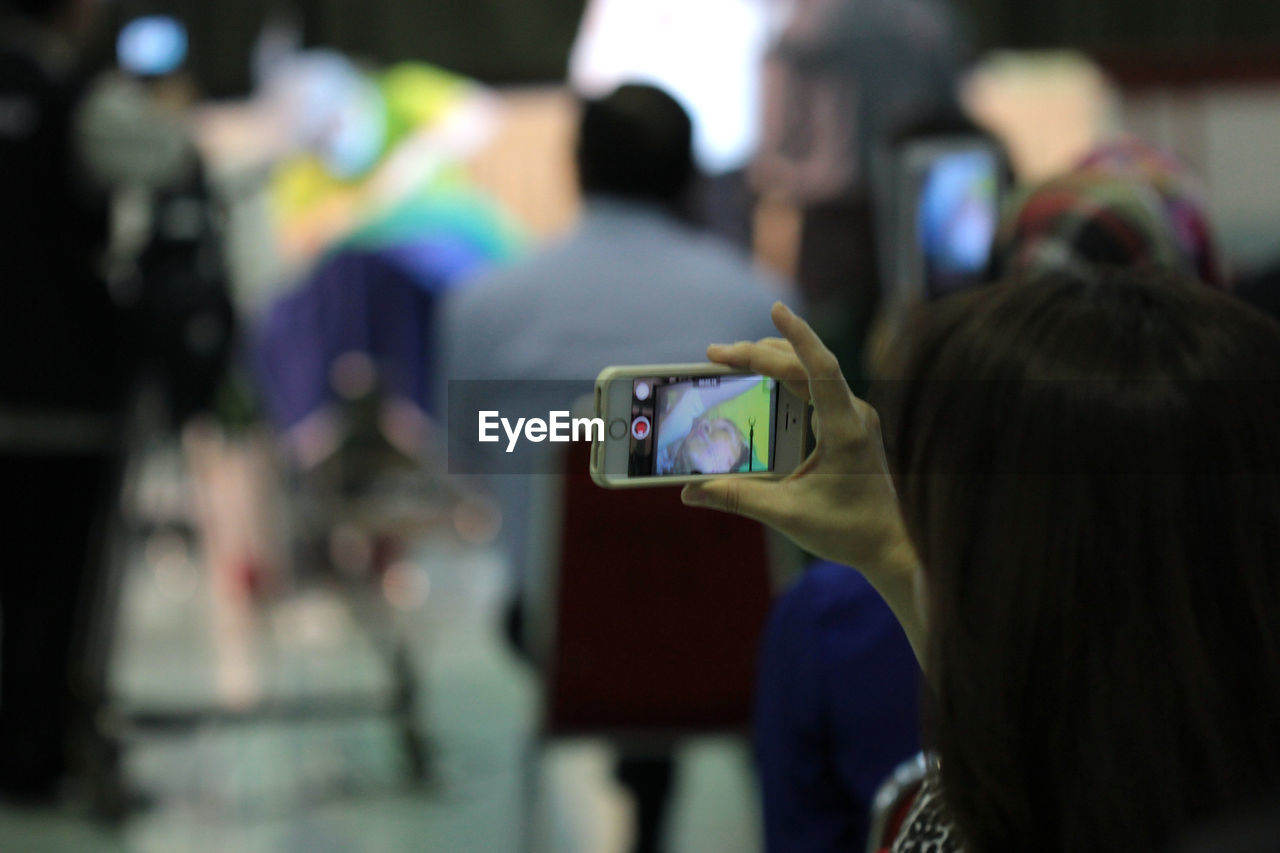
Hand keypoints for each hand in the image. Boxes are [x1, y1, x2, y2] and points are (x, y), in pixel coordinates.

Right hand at [682, 303, 924, 652]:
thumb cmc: (849, 531)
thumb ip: (737, 498)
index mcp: (846, 430)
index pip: (822, 369)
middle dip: (757, 354)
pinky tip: (759, 380)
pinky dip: (783, 378)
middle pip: (804, 366)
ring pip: (809, 371)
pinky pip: (814, 387)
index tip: (777, 308)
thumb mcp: (787, 515)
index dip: (798, 336)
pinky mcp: (847, 424)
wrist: (891, 545)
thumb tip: (690, 492)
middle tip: (714, 354)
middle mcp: (853, 414)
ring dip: (770, 360)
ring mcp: (852, 416)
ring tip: (730, 359)